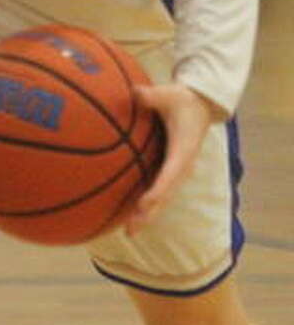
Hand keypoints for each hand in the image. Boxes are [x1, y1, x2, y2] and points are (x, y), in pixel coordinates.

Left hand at [125, 82, 222, 234]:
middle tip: (131, 230)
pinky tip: (125, 212)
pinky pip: (157, 190)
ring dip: (146, 214)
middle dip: (149, 213)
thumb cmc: (181, 100)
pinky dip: (145, 203)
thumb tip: (133, 92)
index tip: (144, 204)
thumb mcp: (169, 94)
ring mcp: (175, 171)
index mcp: (182, 151)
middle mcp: (181, 166)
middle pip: (165, 195)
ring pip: (162, 198)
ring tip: (127, 232)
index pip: (170, 175)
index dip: (157, 191)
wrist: (199, 106)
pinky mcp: (169, 170)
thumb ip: (150, 95)